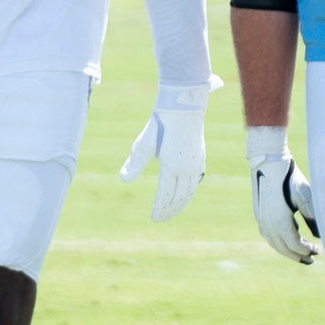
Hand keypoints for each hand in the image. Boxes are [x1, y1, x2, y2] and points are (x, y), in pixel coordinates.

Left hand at [119, 81, 211, 221]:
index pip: (166, 194)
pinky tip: (183, 194)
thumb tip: (123, 179)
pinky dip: (188, 192)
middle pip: (180, 197)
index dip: (160, 208)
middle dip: (170, 210)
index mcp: (173, 166)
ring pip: (189, 191)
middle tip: (161, 218)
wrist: (183, 106)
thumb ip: (134, 162)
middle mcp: (187, 168)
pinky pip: (195, 182)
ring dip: (180, 203)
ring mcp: (196, 164)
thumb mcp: (144, 143)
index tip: (154, 218)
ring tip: (171, 211)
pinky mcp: (200, 158)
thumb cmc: (161, 123)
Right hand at [245, 125, 317, 263]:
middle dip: (298, 256)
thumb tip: (319, 236)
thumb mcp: (305, 197)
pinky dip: (279, 242)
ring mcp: (262, 221)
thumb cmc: (290, 178)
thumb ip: (312, 217)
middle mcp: (268, 225)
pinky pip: (269, 236)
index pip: (295, 245)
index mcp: (280, 222)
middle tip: (311, 259)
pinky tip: (288, 239)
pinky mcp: (259, 216)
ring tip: (300, 253)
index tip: (318, 251)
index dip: (307, 251)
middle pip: (284, 249)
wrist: (268, 163)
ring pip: (275, 244)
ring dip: (288, 251)